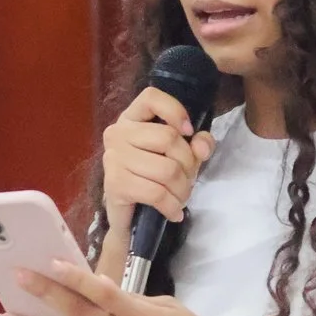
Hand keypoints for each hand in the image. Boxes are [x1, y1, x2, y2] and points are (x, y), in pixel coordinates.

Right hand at [102, 85, 215, 239]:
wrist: (129, 218)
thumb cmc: (154, 180)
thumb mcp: (181, 157)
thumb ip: (197, 145)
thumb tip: (202, 145)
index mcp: (132, 119)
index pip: (151, 97)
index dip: (175, 111)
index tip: (189, 132)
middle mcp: (117, 133)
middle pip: (168, 137)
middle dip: (188, 164)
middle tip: (187, 180)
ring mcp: (113, 158)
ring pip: (166, 169)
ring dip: (182, 190)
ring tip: (180, 198)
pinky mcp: (115, 184)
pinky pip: (156, 193)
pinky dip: (172, 206)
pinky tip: (174, 212)